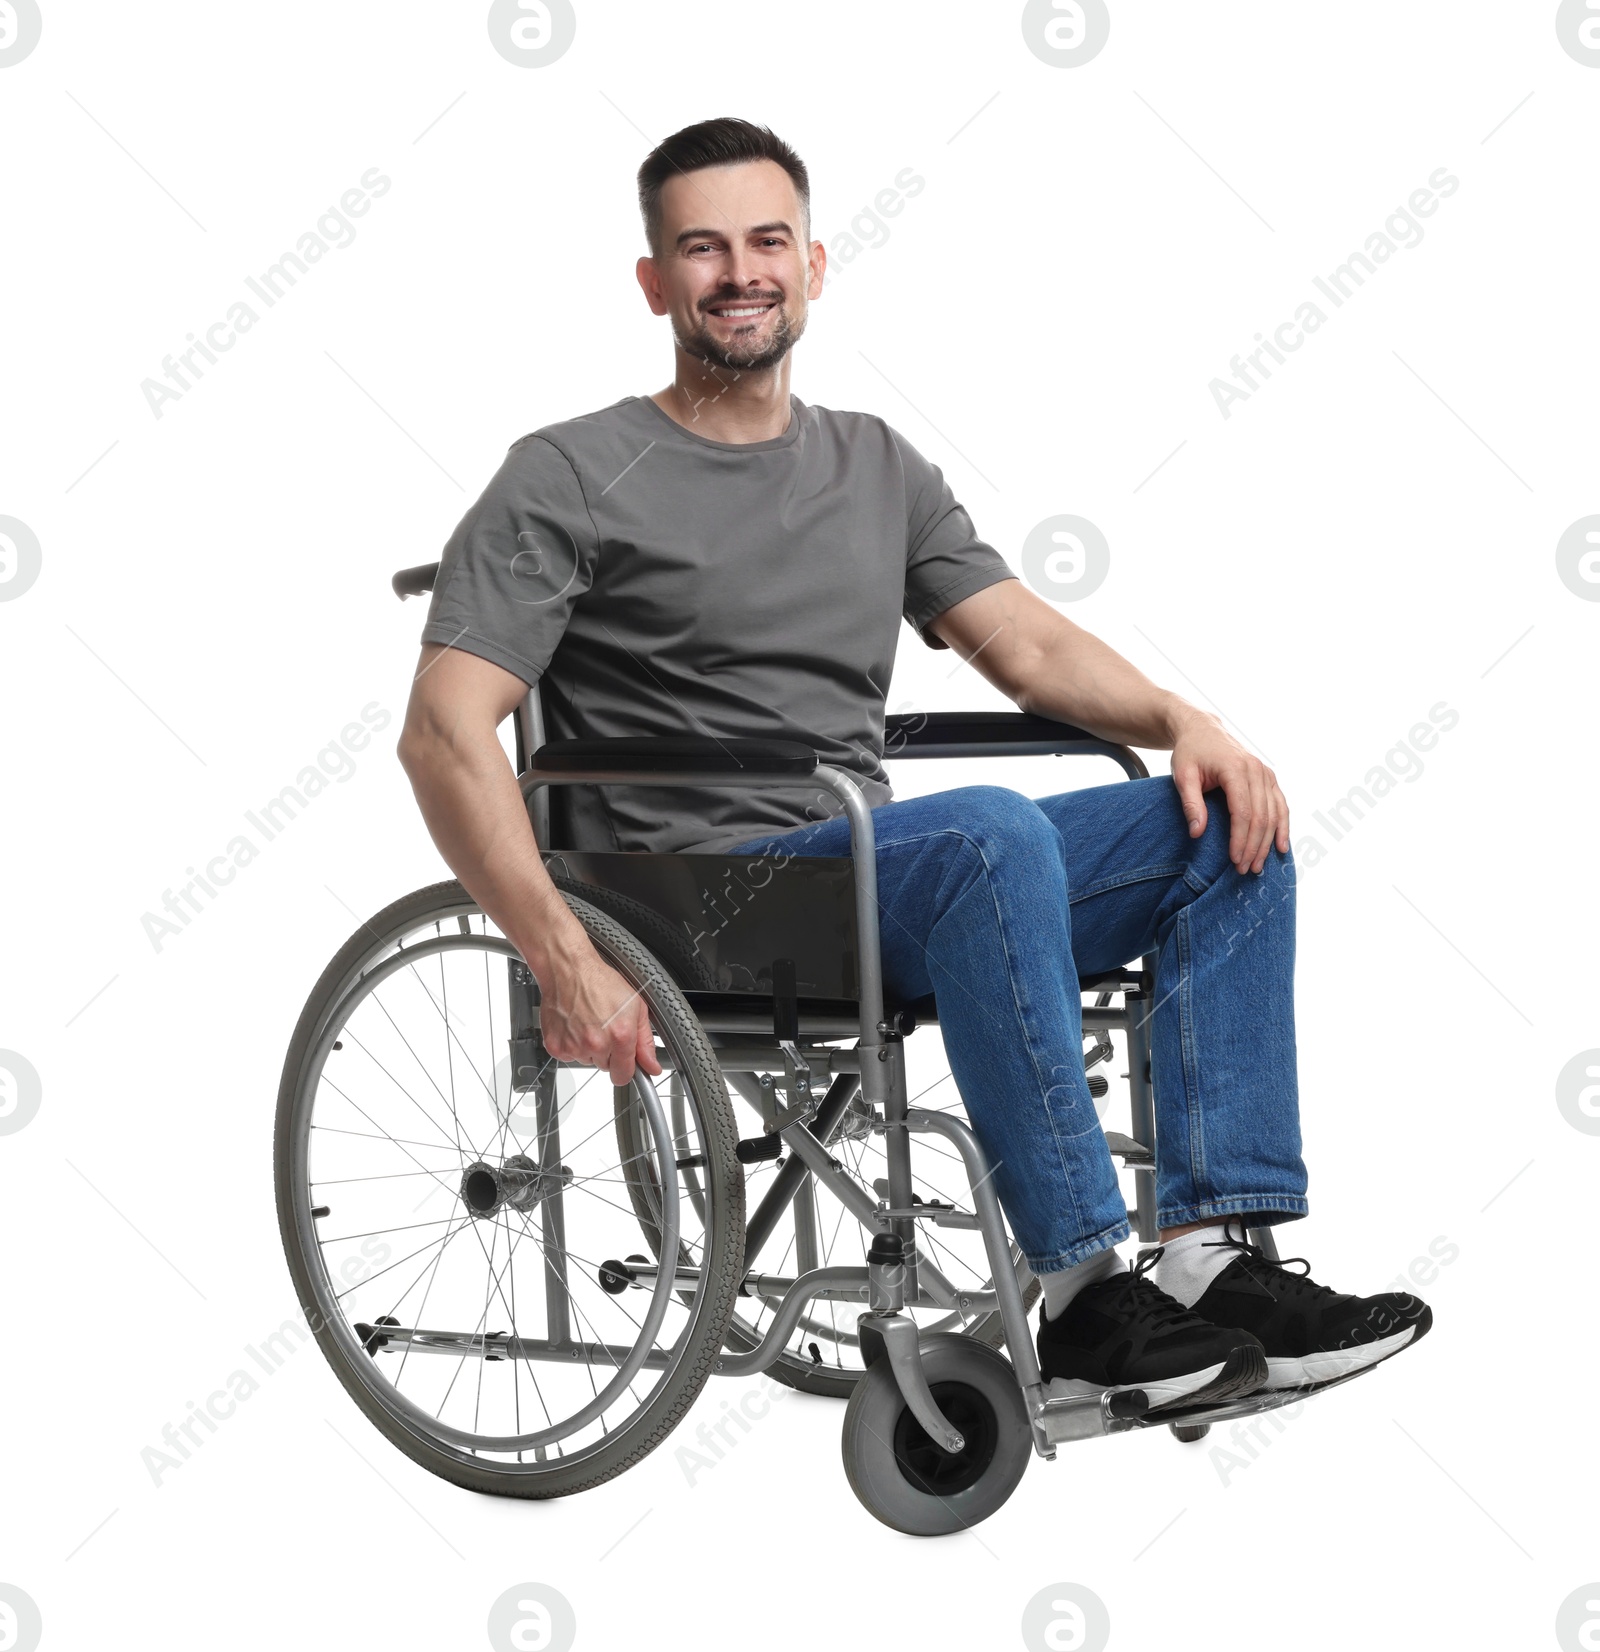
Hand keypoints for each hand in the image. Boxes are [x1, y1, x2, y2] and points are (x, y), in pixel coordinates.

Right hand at [536, 945, 661, 1086]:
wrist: (569, 970)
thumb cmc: (600, 982)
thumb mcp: (636, 1006)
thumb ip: (645, 1041)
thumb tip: (651, 1066)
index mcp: (620, 1035)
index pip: (624, 1075)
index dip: (626, 1069)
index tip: (625, 1062)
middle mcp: (597, 1044)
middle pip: (606, 1067)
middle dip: (608, 1052)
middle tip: (604, 1027)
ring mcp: (574, 1046)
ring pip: (587, 1060)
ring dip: (589, 1048)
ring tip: (588, 1022)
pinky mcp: (556, 1046)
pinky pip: (568, 1056)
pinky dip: (571, 1044)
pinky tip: (575, 1025)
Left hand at [1169, 710, 1288, 874]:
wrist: (1203, 730)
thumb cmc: (1190, 753)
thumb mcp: (1182, 775)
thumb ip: (1190, 803)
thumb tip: (1197, 833)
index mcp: (1235, 769)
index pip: (1242, 811)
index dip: (1240, 838)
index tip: (1234, 860)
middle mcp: (1256, 770)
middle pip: (1261, 816)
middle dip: (1254, 846)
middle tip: (1244, 869)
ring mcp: (1266, 773)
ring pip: (1274, 813)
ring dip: (1267, 842)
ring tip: (1257, 865)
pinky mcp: (1269, 778)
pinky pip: (1280, 805)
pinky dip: (1282, 827)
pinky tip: (1281, 847)